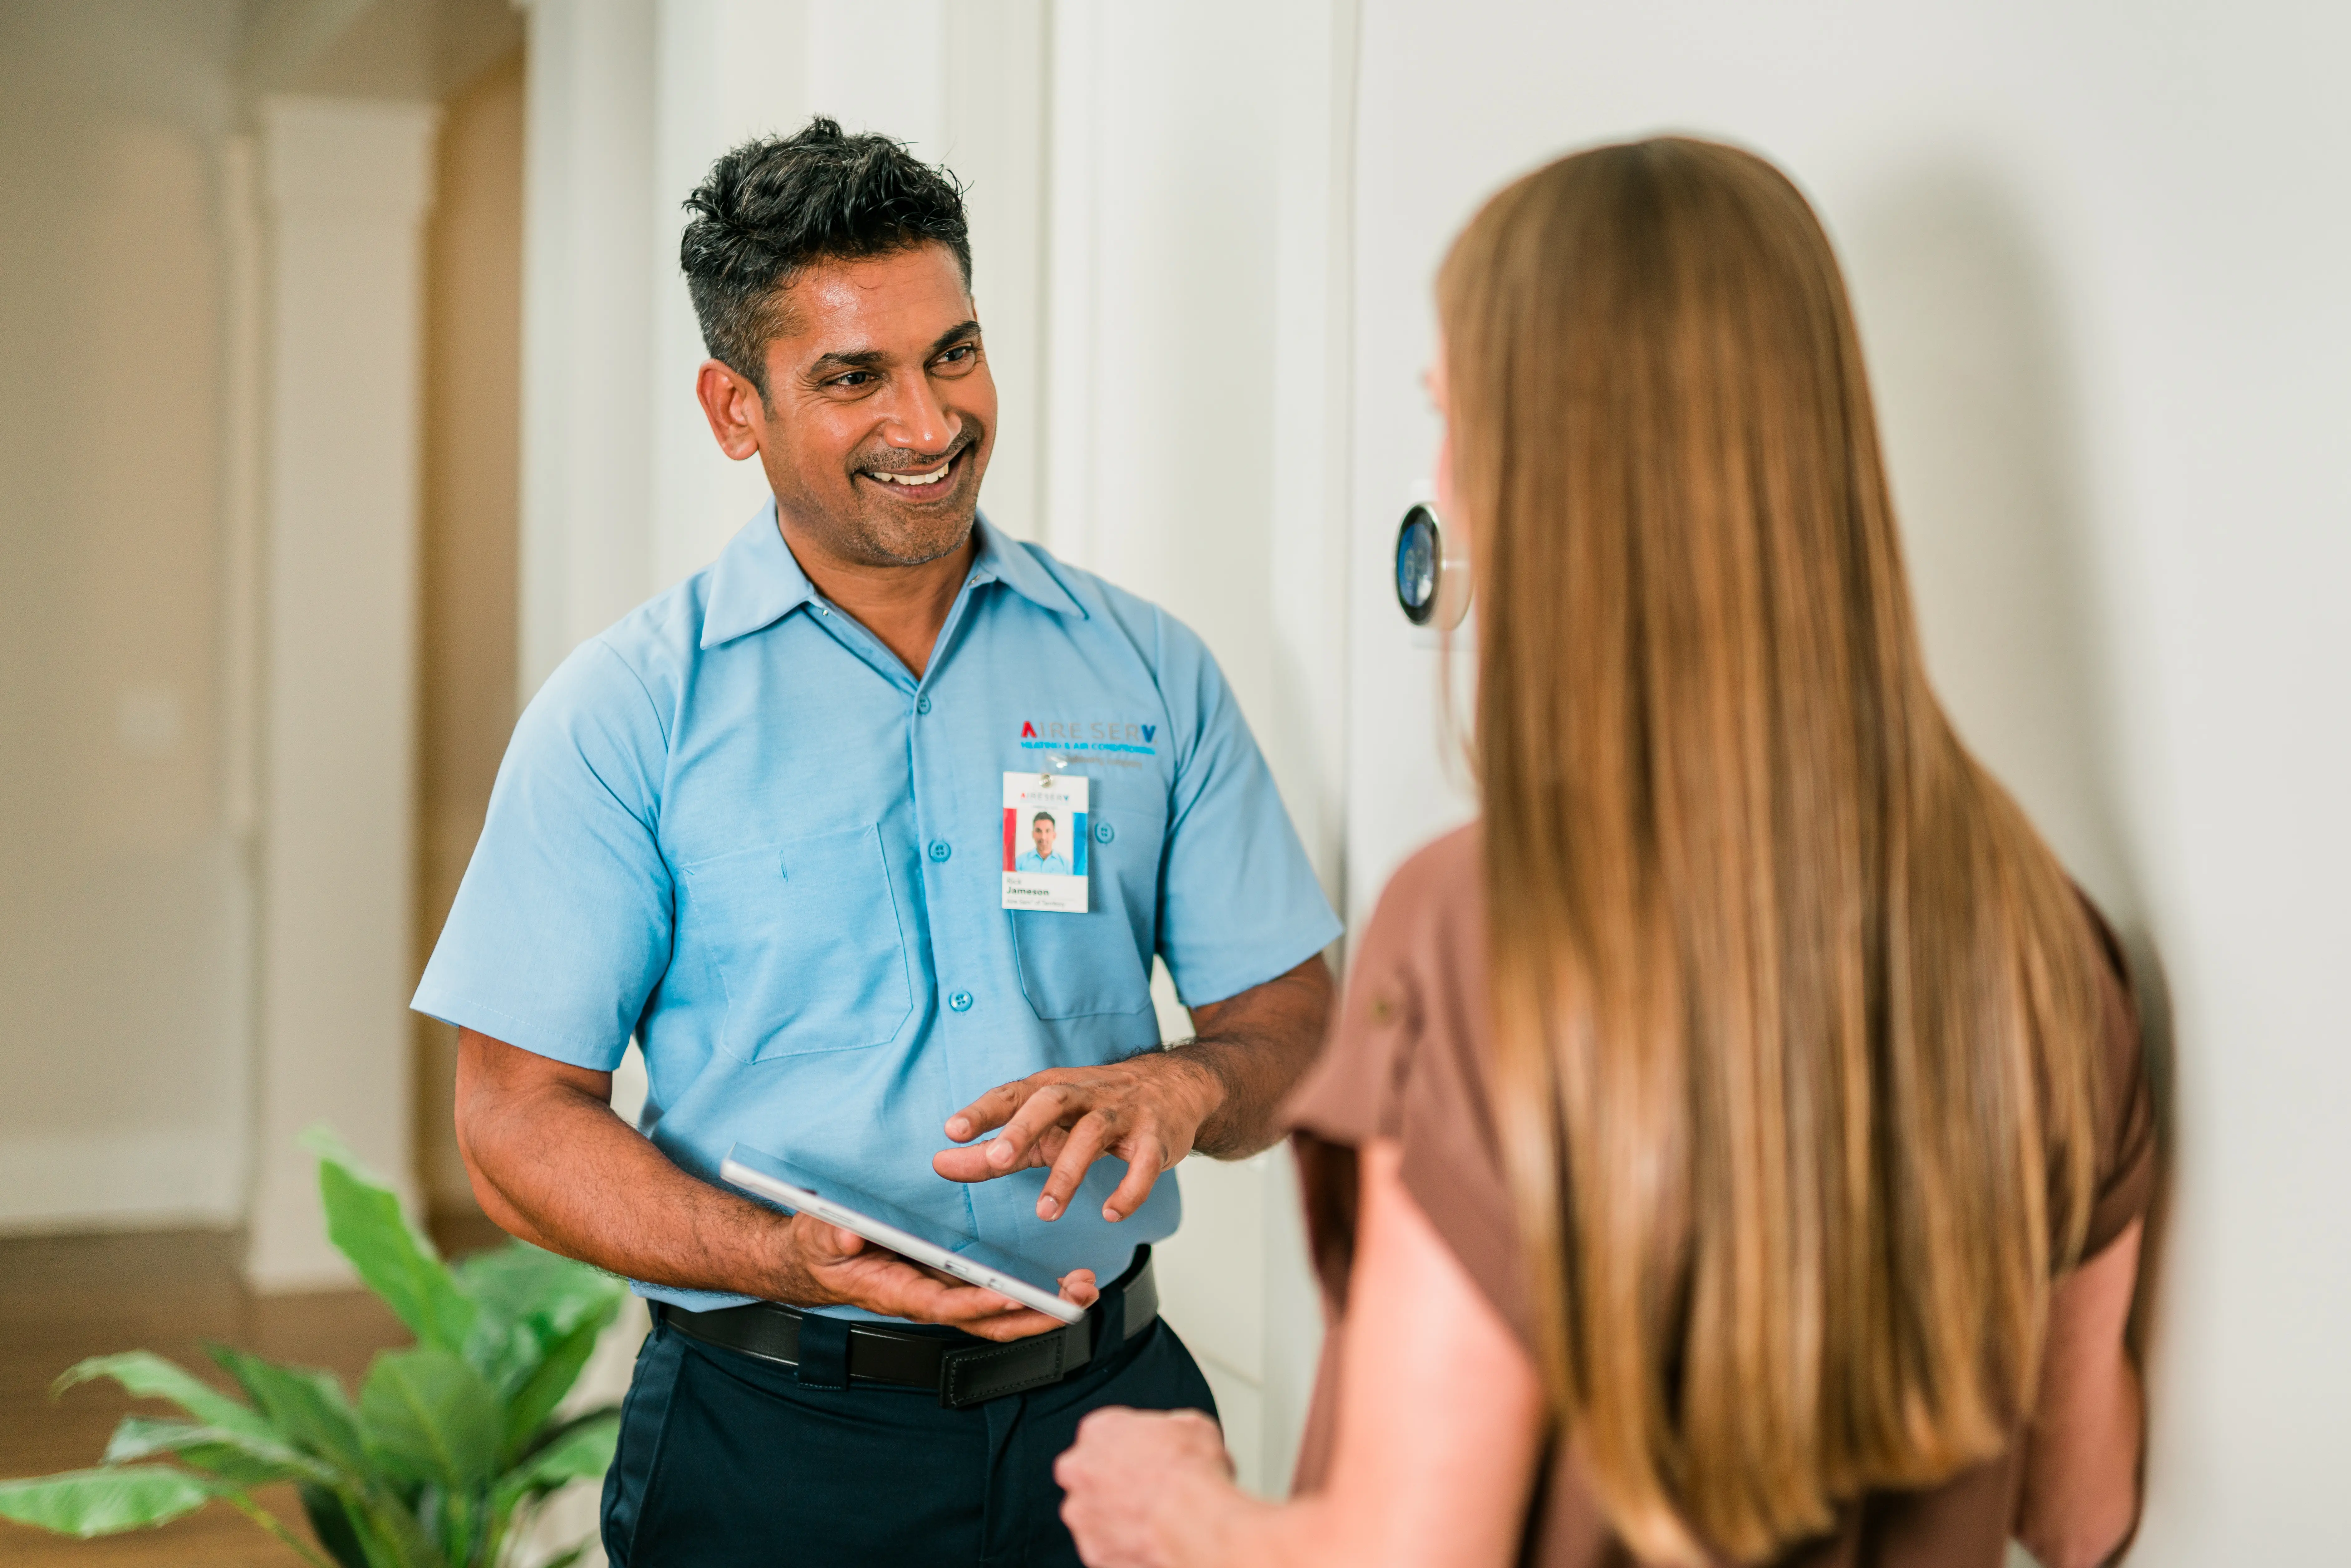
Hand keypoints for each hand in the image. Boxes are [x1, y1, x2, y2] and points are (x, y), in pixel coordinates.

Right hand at [766, 1210, 1099, 1341]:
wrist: (816, 1261)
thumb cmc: (819, 1248)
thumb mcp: (818, 1234)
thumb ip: (832, 1234)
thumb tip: (848, 1234)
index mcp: (898, 1291)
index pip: (943, 1306)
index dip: (978, 1305)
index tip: (1013, 1298)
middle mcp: (927, 1299)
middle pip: (986, 1322)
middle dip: (1032, 1316)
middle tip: (1076, 1300)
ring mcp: (942, 1295)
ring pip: (999, 1316)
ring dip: (1043, 1308)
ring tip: (1084, 1292)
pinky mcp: (950, 1285)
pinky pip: (995, 1300)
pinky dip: (1031, 1298)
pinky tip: (1062, 1286)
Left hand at [932, 1052, 1222, 1222]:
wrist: (1171, 1087)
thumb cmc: (1094, 1110)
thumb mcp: (1043, 1126)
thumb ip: (994, 1148)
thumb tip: (940, 1163)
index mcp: (1052, 1089)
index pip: (1012, 1095)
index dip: (982, 1112)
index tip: (952, 1131)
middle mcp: (1086, 1095)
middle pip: (1051, 1102)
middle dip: (1023, 1129)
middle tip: (998, 1161)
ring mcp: (1123, 1113)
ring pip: (1093, 1134)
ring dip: (1068, 1173)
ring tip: (1046, 1211)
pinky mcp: (1156, 1137)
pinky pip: (1144, 1162)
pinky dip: (1130, 1189)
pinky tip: (1112, 1213)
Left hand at [1056, 1407, 1238, 1567]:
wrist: (1192, 1522)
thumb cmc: (1191, 1472)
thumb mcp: (1192, 1426)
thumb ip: (1170, 1428)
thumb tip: (1178, 1433)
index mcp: (1099, 1430)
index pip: (1105, 1433)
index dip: (1131, 1446)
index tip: (1148, 1454)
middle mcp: (1080, 1470)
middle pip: (1090, 1472)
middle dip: (1113, 1479)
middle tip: (1147, 1486)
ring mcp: (1082, 1514)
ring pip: (1095, 1512)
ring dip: (1115, 1513)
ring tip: (1152, 1517)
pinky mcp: (1093, 1550)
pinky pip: (1105, 1544)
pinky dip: (1122, 1543)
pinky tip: (1149, 1538)